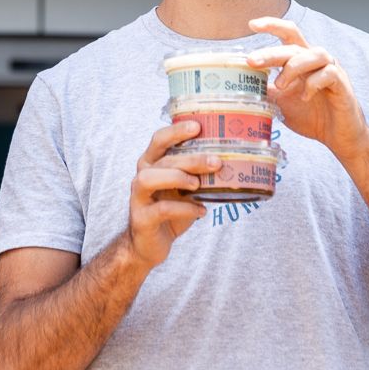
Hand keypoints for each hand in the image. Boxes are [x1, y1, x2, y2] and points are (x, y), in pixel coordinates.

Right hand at [124, 122, 216, 270]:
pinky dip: (184, 208)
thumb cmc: (170, 210)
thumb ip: (197, 175)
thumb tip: (230, 163)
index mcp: (152, 163)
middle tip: (216, 162)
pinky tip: (201, 211)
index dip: (177, 131)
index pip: (159, 139)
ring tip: (198, 185)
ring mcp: (138, 197)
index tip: (198, 126)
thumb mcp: (184, 189)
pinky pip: (161, 209)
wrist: (150, 244)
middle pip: (163, 159)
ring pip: (149, 178)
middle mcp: (142, 175)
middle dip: (191, 158)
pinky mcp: (141, 218)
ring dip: (176, 178)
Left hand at [247, 17, 368, 162]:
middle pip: (294, 45)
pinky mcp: (342, 84)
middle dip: (271, 52)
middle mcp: (316, 60)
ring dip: (293, 67)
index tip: (251, 24)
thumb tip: (240, 85)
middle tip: (252, 61)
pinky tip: (305, 97)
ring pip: (313, 54)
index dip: (272, 25)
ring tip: (280, 85)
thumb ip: (266, 90)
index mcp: (301, 60)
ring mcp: (331, 70)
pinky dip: (313, 83)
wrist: (337, 136)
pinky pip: (329, 73)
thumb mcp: (281, 102)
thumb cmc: (311, 115)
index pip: (288, 34)